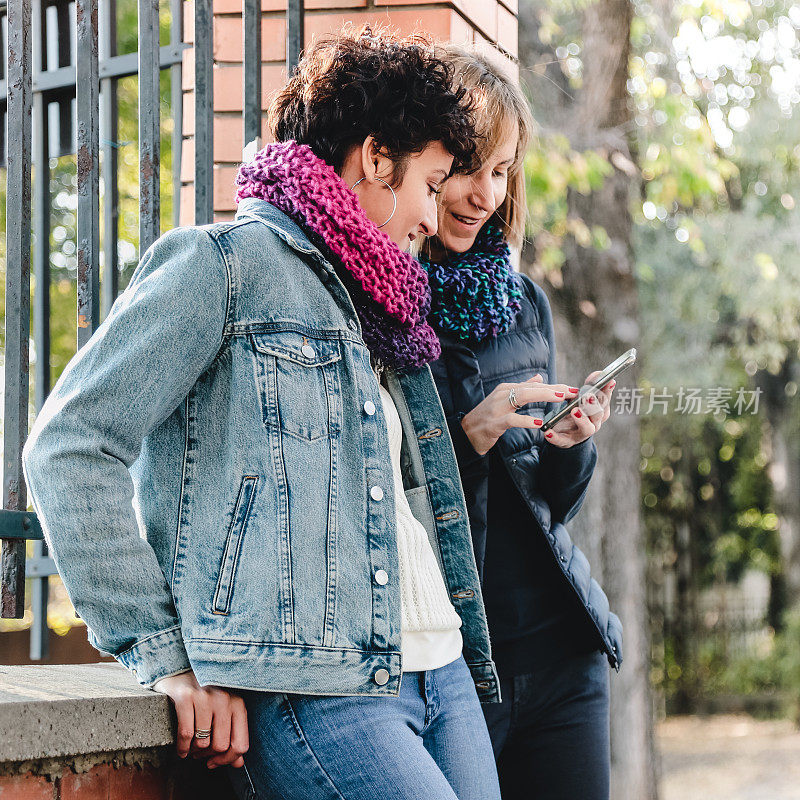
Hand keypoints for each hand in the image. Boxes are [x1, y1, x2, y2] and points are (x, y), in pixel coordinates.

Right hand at [152, 670, 248, 768]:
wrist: (179, 672)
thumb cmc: (204, 696)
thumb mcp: (222, 713)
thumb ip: (232, 736)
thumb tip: (238, 764)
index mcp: (238, 704)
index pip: (240, 744)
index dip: (227, 760)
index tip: (214, 762)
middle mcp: (225, 699)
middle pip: (220, 746)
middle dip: (207, 756)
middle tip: (199, 753)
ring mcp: (206, 697)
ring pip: (203, 743)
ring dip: (194, 751)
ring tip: (191, 747)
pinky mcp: (186, 697)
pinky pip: (186, 735)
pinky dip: (182, 748)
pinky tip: (182, 749)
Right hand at [460, 374, 580, 455]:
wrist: (465, 433)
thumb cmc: (486, 417)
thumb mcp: (504, 400)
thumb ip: (522, 389)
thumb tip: (539, 378)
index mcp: (506, 389)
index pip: (533, 385)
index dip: (553, 386)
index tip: (570, 389)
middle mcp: (502, 394)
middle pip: (530, 388)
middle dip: (552, 389)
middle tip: (571, 391)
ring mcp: (497, 408)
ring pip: (522, 397)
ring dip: (543, 396)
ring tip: (559, 398)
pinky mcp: (494, 423)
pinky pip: (512, 419)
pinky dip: (526, 420)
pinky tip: (539, 423)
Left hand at [543, 370, 615, 448]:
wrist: (564, 433)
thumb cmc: (576, 412)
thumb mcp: (581, 398)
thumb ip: (589, 386)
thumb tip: (598, 373)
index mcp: (599, 411)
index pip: (606, 400)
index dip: (608, 391)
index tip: (609, 380)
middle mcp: (594, 423)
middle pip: (599, 415)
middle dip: (594, 405)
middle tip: (588, 396)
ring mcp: (581, 434)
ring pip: (587, 428)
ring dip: (582, 419)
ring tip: (574, 411)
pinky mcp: (567, 441)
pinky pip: (562, 440)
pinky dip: (556, 437)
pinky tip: (548, 432)